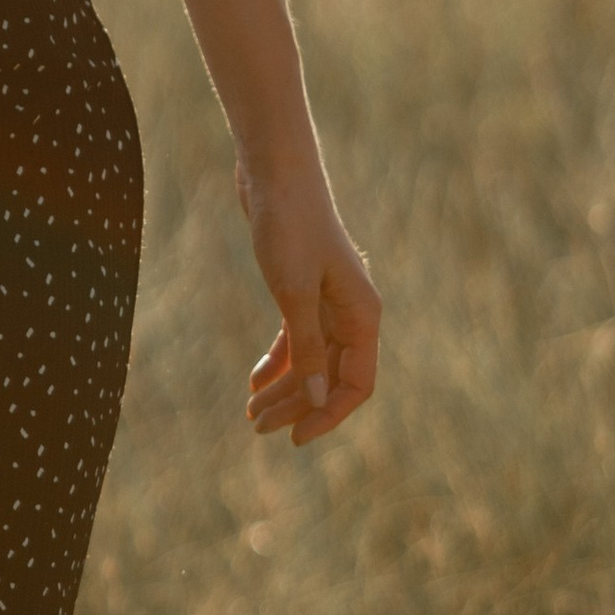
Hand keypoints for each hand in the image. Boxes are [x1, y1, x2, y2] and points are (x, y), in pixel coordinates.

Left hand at [239, 159, 380, 445]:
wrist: (274, 174)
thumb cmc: (289, 228)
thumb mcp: (294, 295)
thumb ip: (309, 348)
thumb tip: (319, 400)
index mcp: (363, 315)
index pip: (356, 384)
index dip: (329, 414)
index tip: (296, 439)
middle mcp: (352, 312)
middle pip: (330, 377)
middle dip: (297, 406)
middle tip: (257, 428)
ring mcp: (328, 302)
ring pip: (311, 360)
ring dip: (284, 389)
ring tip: (250, 414)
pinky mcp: (304, 290)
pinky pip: (297, 339)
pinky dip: (278, 361)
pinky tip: (254, 383)